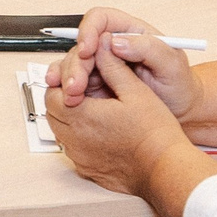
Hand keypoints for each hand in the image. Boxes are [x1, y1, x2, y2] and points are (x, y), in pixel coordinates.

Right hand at [45, 7, 199, 116]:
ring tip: (72, 97)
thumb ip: (148, 48)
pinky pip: (73, 79)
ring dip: (68, 77)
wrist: (180, 109)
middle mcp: (112, 45)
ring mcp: (102, 64)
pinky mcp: (95, 82)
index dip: (89, 30)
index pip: (101, 19)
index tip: (87, 50)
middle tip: (76, 84)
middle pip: (82, 43)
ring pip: (74, 62)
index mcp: (131, 31)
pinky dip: (64, 86)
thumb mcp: (172, 64)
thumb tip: (116, 42)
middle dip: (75, 62)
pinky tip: (64, 96)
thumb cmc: (179, 84)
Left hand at [46, 44, 191, 196]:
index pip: (53, 93)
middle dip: (63, 99)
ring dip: (69, 119)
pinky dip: (79, 139)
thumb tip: (102, 47)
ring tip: (93, 111)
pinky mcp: (87, 170)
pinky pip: (73, 151)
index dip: (64, 82)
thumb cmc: (154, 134)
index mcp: (83, 116)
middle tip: (84, 91)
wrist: (164, 168)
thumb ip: (113, 67)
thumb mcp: (136, 90)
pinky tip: (100, 132)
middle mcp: (75, 139)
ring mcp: (80, 157)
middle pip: (52, 113)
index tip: (79, 78)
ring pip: (60, 133)